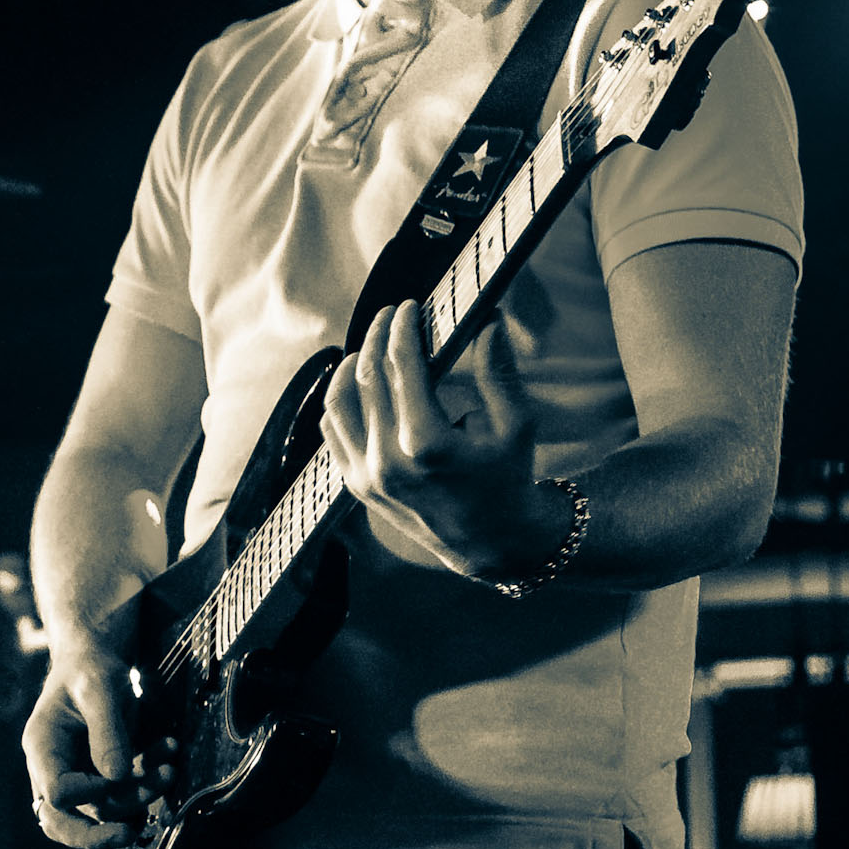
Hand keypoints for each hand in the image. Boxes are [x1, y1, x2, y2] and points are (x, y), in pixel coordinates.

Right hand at [21, 644, 173, 848]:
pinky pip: (123, 792)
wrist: (96, 657)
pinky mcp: (100, 774)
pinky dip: (147, 781)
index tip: (118, 773)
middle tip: (129, 834)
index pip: (57, 792)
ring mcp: (77, 774)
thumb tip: (117, 777)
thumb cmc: (90, 667)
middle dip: (96, 835)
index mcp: (43, 746)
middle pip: (62, 822)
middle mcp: (54, 767)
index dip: (89, 791)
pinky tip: (168, 755)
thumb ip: (107, 732)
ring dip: (139, 797)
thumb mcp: (99, 688)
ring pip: (102, 809)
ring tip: (168, 771)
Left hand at [320, 299, 557, 577]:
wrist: (490, 543)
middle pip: (367, 377)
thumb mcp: (516, 425)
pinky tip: (354, 384)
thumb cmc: (507, 478)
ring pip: (339, 403)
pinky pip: (332, 433)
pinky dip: (338, 402)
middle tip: (389, 315)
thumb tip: (489, 318)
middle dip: (376, 337)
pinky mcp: (357, 487)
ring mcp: (367, 476)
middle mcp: (389, 460)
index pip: (401, 365)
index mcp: (427, 442)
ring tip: (367, 346)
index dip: (402, 328)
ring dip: (349, 366)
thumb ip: (498, 370)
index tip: (408, 306)